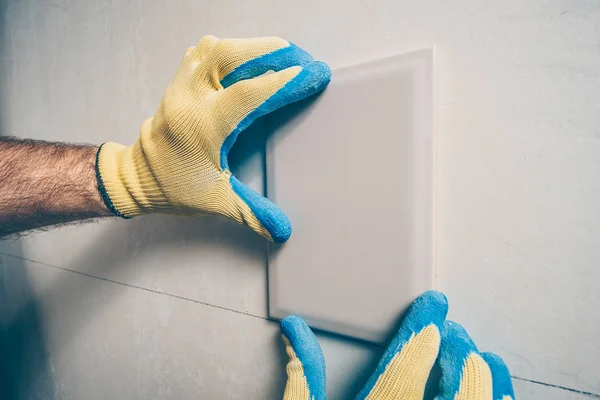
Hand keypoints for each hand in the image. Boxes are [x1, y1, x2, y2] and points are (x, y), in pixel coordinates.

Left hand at [96, 36, 330, 241]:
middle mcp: (189, 99)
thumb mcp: (217, 202)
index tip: (314, 75)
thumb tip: (282, 229)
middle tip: (304, 59)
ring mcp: (180, 86)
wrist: (135, 179)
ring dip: (252, 47)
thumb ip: (253, 214)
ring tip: (282, 55)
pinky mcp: (178, 82)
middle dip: (272, 52)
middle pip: (230, 55)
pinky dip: (231, 51)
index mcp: (202, 126)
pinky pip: (204, 52)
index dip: (285, 82)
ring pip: (216, 48)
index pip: (250, 93)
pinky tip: (248, 60)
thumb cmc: (173, 188)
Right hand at [279, 291, 514, 399]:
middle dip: (458, 351)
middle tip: (454, 330)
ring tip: (480, 355)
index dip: (422, 329)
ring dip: (485, 379)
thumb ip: (303, 377)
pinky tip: (495, 391)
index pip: (406, 365)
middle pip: (453, 387)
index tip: (434, 305)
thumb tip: (295, 328)